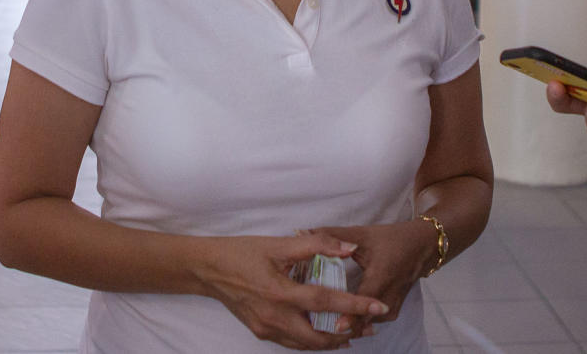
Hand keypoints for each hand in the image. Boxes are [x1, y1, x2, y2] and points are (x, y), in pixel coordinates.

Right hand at [196, 233, 388, 349]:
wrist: (208, 269)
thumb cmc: (242, 252)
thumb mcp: (278, 243)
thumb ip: (316, 244)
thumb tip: (348, 248)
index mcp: (280, 293)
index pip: (326, 303)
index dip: (355, 306)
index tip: (378, 307)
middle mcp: (275, 318)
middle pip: (320, 337)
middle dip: (348, 334)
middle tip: (370, 326)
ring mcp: (267, 329)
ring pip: (307, 345)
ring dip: (332, 340)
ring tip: (354, 331)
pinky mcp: (261, 332)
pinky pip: (293, 342)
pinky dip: (312, 340)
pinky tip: (324, 332)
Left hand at [311, 220, 430, 335]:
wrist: (422, 248)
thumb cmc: (392, 239)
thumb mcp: (362, 234)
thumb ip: (332, 235)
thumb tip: (301, 231)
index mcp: (383, 276)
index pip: (364, 302)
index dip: (349, 316)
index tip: (331, 325)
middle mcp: (389, 297)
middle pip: (363, 319)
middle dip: (340, 324)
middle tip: (314, 326)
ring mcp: (391, 308)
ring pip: (366, 325)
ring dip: (346, 326)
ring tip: (320, 326)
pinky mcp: (390, 312)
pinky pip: (369, 323)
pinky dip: (354, 324)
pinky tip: (335, 323)